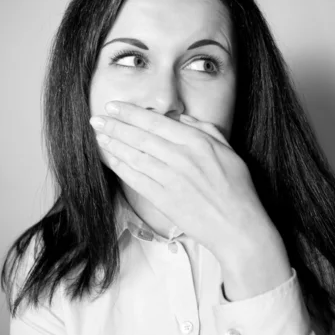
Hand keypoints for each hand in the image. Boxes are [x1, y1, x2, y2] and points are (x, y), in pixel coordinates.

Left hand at [90, 101, 273, 260]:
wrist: (237, 227)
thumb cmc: (238, 190)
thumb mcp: (229, 152)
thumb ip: (206, 130)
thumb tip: (182, 118)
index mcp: (197, 142)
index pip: (156, 121)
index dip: (131, 113)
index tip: (115, 107)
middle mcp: (181, 157)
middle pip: (140, 136)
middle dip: (115, 125)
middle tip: (96, 118)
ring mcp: (170, 179)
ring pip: (134, 156)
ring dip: (113, 144)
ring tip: (98, 135)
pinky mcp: (163, 199)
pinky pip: (136, 179)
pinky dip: (120, 167)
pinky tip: (110, 159)